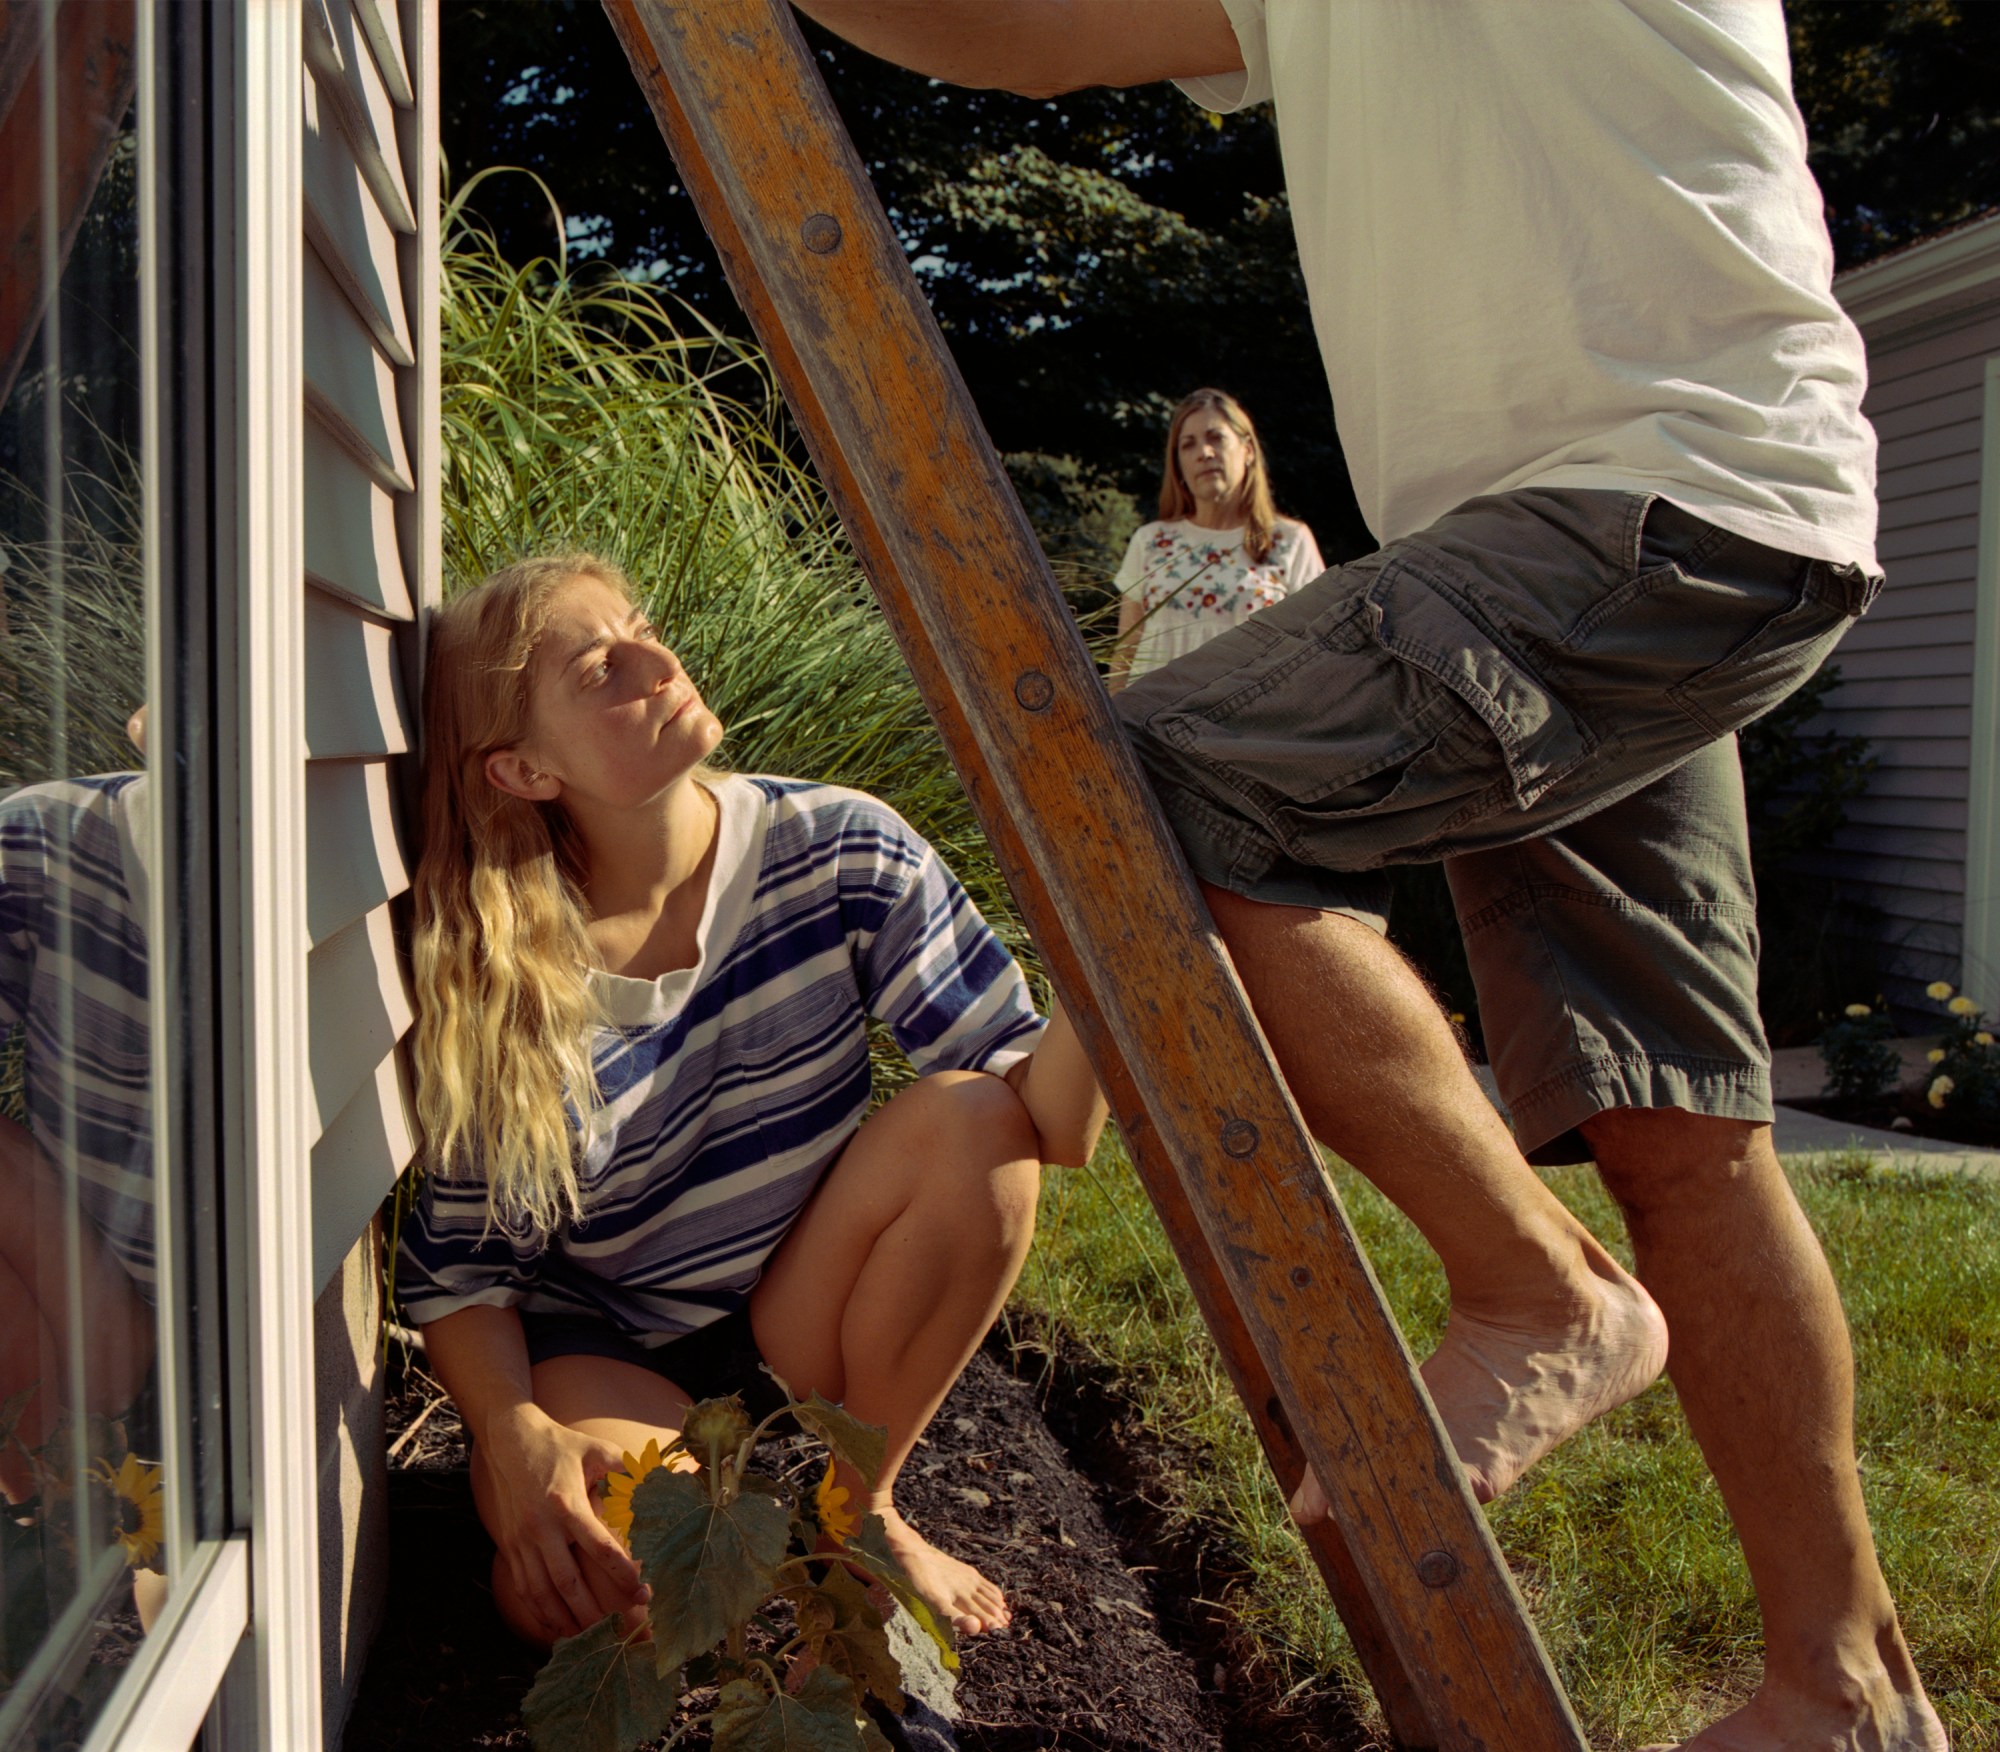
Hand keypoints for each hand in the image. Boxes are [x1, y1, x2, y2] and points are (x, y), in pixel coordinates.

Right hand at [480, 1403, 646, 1641]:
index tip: (642, 1592)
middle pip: (568, 1581)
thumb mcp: (595, 1449)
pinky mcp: (508, 1545)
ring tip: (585, 1639)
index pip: (599, 1547)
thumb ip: (625, 1469)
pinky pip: (523, 1586)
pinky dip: (538, 1610)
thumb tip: (657, 1482)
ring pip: (541, 1591)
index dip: (622, 1573)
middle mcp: (541, 1527)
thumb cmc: (560, 1444)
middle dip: (592, 1610)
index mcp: (566, 1503)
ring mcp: (521, 1539)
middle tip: (615, 1629)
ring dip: (563, 1619)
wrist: (509, 1440)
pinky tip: (554, 1625)